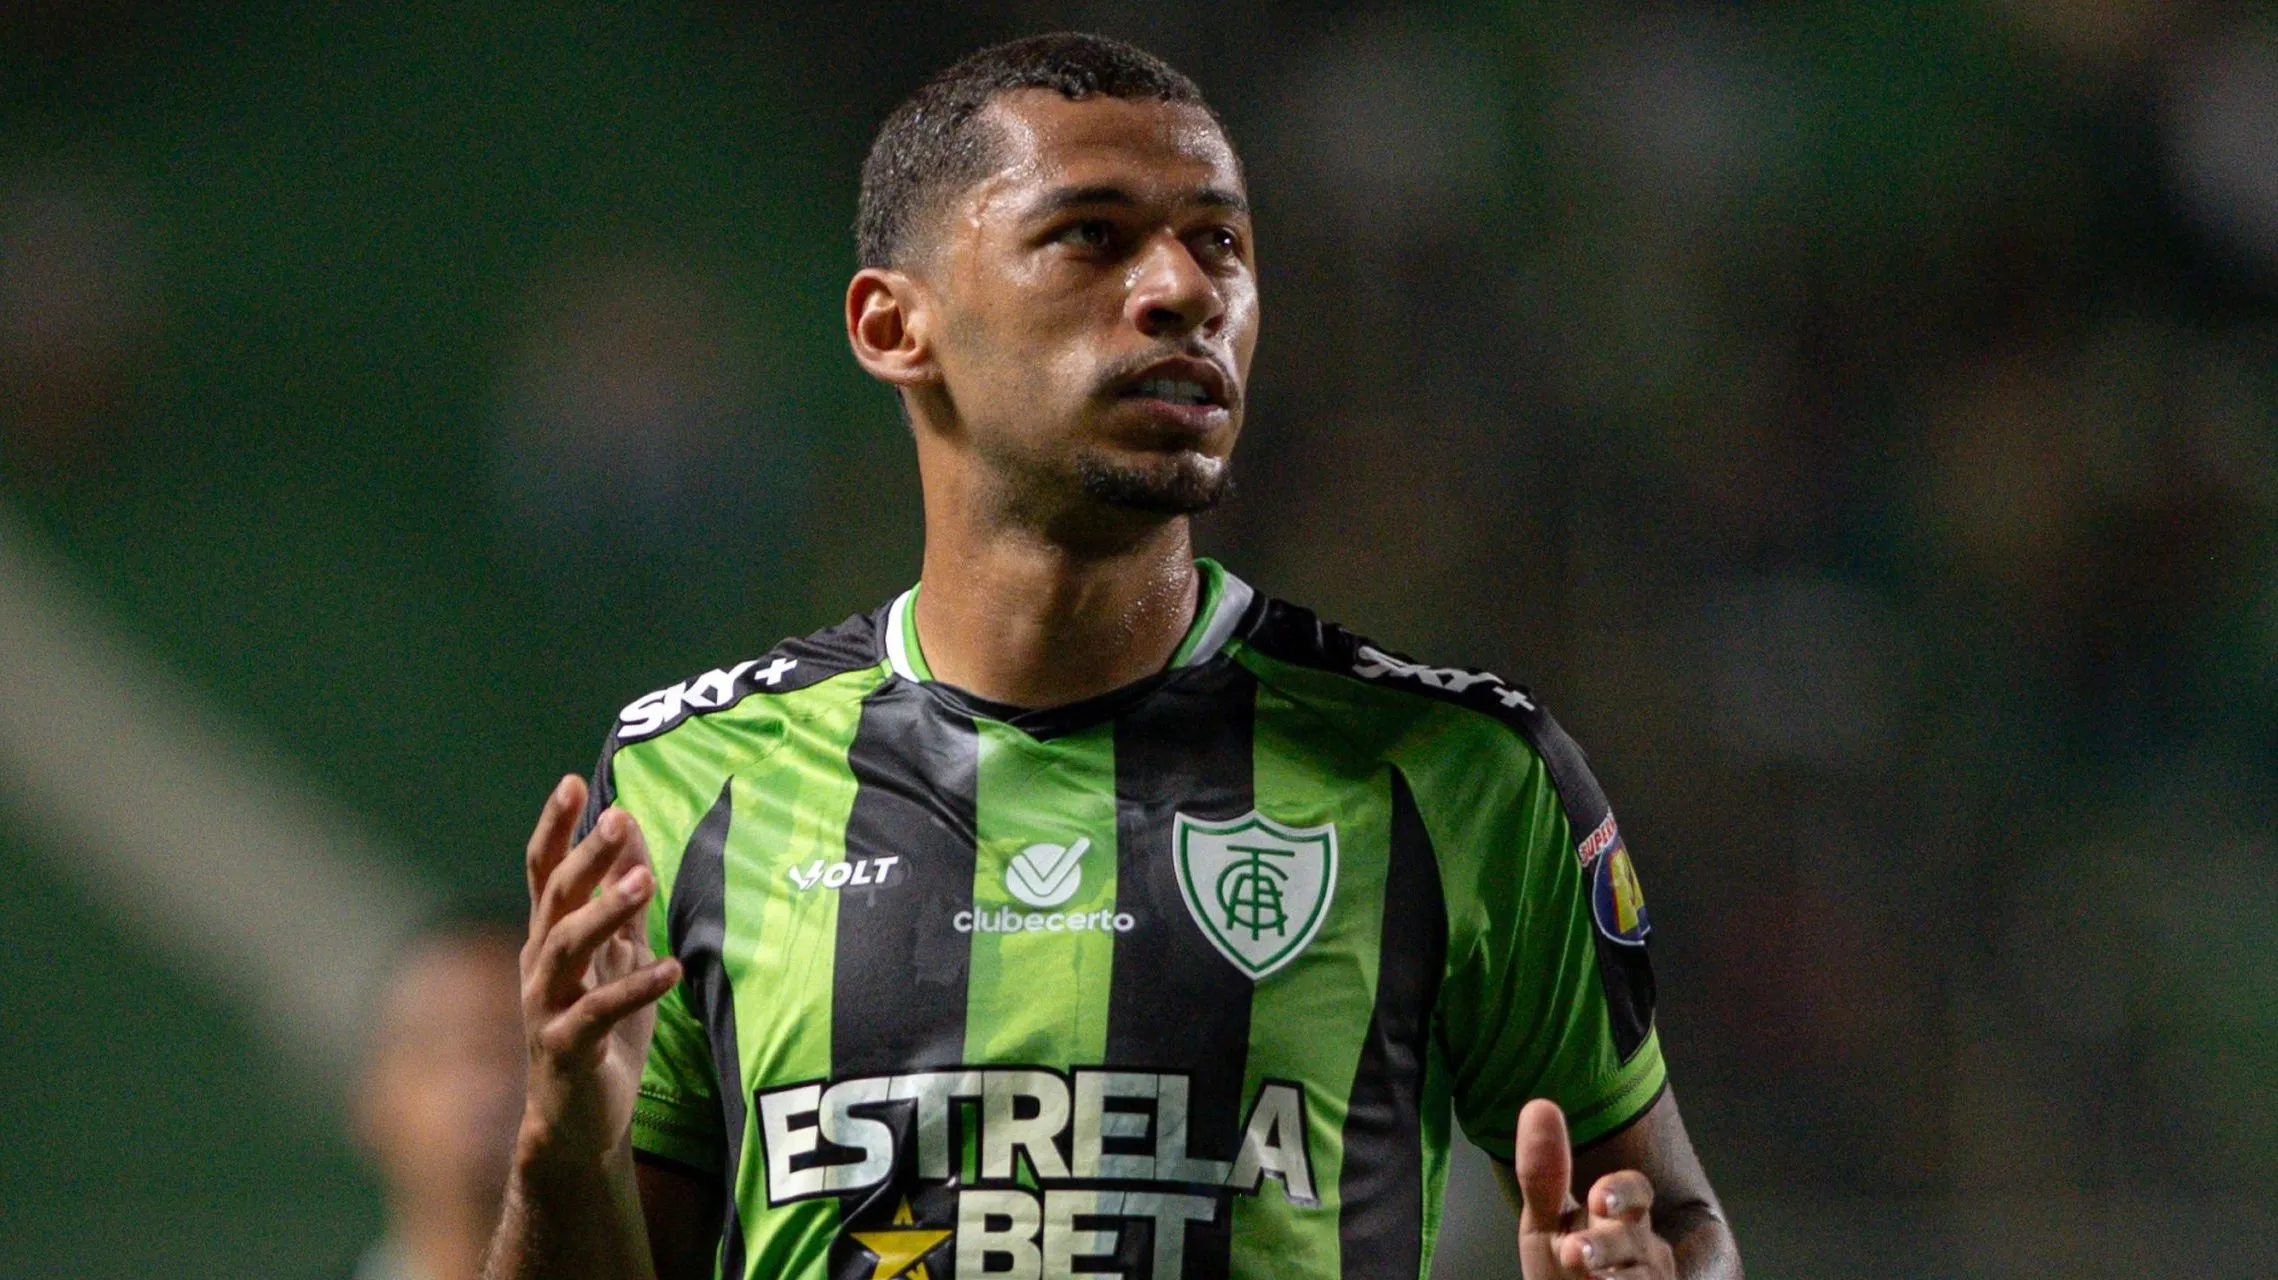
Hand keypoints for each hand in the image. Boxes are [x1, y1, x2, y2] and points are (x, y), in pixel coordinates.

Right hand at [515, 775, 681, 1171]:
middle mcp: (539, 966)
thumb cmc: (601, 1030)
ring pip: (567, 948)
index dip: (554, 828)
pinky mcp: (565, 1048)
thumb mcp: (617, 955)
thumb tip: (629, 829)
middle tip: (618, 819)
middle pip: (554, 899)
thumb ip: (620, 899)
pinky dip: (634, 988)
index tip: (570, 782)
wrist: (582, 1120)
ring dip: (605, 913)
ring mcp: (546, 1007)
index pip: (543, 872)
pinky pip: (596, 1012)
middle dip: (585, 857)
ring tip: (643, 883)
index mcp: (549, 939)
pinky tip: (671, 969)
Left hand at [1515, 1098, 1676, 1279]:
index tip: (1596, 1198)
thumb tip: (1539, 1104)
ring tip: (1571, 1262)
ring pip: (1639, 1278)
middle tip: (1572, 1250)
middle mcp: (1643, 1251)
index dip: (1621, 1193)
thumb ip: (1544, 1175)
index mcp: (1620, 1218)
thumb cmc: (1566, 1268)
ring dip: (1607, 1276)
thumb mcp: (1547, 1223)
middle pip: (1634, 1238)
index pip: (1635, 1192)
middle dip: (1605, 1244)